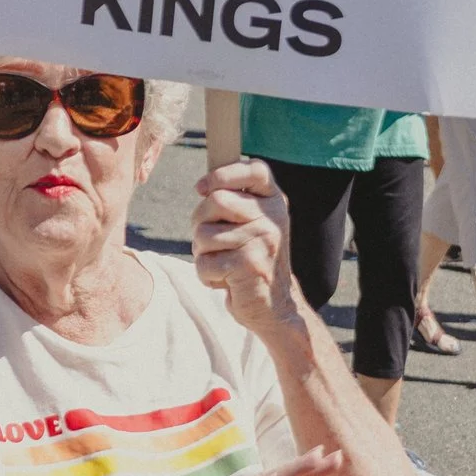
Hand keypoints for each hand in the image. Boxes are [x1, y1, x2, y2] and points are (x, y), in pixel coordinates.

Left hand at [190, 158, 305, 333]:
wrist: (275, 305)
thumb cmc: (251, 259)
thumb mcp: (251, 224)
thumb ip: (233, 200)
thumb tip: (202, 186)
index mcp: (275, 202)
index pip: (254, 170)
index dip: (221, 174)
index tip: (202, 188)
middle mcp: (273, 218)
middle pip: (216, 200)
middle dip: (200, 221)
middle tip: (211, 240)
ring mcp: (263, 241)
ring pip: (204, 234)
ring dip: (202, 252)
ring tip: (223, 262)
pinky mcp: (249, 266)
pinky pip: (204, 263)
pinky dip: (206, 275)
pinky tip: (225, 280)